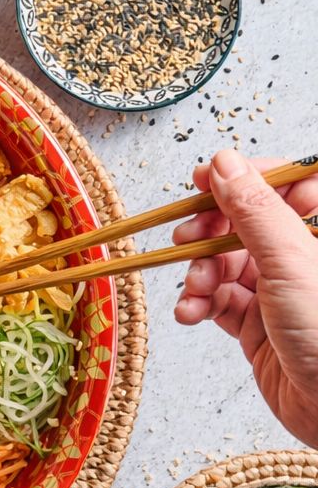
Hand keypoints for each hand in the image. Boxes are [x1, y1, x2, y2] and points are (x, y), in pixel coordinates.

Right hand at [173, 149, 317, 447]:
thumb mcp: (291, 262)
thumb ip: (254, 210)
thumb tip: (224, 162)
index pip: (283, 184)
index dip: (241, 178)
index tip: (203, 179)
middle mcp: (302, 255)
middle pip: (243, 223)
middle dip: (208, 231)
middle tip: (186, 238)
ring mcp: (279, 291)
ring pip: (224, 263)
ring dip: (198, 274)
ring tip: (195, 291)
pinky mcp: (258, 325)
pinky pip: (218, 302)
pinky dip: (198, 304)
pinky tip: (191, 313)